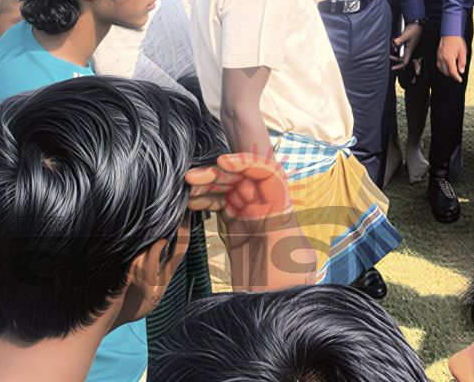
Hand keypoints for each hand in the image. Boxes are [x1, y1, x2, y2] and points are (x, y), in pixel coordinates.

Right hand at [187, 153, 316, 288]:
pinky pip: (222, 207)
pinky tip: (192, 202)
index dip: (247, 162)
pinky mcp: (238, 231)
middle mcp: (268, 211)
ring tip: (188, 187)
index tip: (223, 163)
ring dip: (209, 185)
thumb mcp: (286, 253)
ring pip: (230, 191)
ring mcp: (252, 220)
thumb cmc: (285, 285)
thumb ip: (278, 225)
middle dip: (219, 173)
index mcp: (283, 211)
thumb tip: (272, 200)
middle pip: (244, 179)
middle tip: (193, 177)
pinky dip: (207, 200)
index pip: (269, 173)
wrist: (274, 311)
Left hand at [391, 22, 421, 69]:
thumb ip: (398, 41)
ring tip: (389, 53)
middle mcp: (408, 49)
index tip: (392, 67)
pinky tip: (392, 44)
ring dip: (395, 54)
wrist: (417, 23)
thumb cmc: (414, 30)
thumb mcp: (405, 36)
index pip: (404, 62)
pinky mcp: (406, 41)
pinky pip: (400, 47)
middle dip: (395, 60)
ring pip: (401, 53)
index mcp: (409, 50)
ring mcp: (407, 45)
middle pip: (402, 59)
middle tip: (388, 58)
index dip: (399, 66)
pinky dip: (395, 48)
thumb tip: (392, 45)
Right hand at [437, 35, 467, 82]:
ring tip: (453, 72)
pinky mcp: (437, 55)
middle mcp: (442, 59)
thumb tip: (461, 71)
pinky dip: (443, 69)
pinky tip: (447, 67)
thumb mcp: (463, 52)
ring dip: (447, 73)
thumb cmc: (457, 41)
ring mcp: (439, 57)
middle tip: (457, 75)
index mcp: (449, 58)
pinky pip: (439, 65)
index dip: (456, 77)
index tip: (459, 80)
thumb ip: (462, 62)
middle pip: (446, 72)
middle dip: (452, 75)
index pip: (452, 72)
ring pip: (441, 70)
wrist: (450, 33)